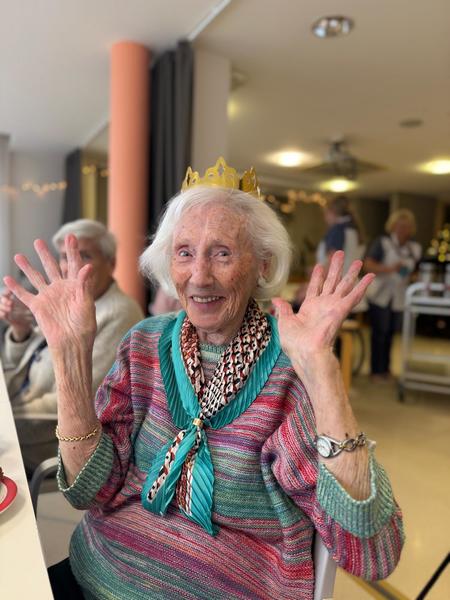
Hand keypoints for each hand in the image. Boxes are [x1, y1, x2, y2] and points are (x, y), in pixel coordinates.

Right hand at [2, 234, 96, 351]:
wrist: (72, 342)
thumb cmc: (84, 325)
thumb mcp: (87, 303)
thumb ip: (85, 284)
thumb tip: (88, 266)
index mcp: (75, 286)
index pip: (73, 265)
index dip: (71, 251)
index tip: (70, 236)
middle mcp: (61, 289)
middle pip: (52, 267)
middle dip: (45, 254)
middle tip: (38, 241)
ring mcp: (48, 297)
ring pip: (35, 278)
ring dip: (27, 267)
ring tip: (19, 256)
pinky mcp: (38, 307)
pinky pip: (24, 295)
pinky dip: (16, 288)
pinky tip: (7, 279)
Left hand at [272, 251, 374, 372]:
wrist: (305, 352)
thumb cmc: (295, 343)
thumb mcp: (284, 322)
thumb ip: (283, 309)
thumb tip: (276, 300)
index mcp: (310, 308)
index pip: (315, 287)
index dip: (317, 276)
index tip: (319, 265)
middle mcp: (323, 306)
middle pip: (331, 282)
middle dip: (335, 268)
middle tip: (339, 254)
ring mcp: (334, 307)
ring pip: (344, 285)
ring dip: (351, 273)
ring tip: (358, 260)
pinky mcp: (342, 310)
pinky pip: (354, 296)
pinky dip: (363, 286)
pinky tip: (370, 276)